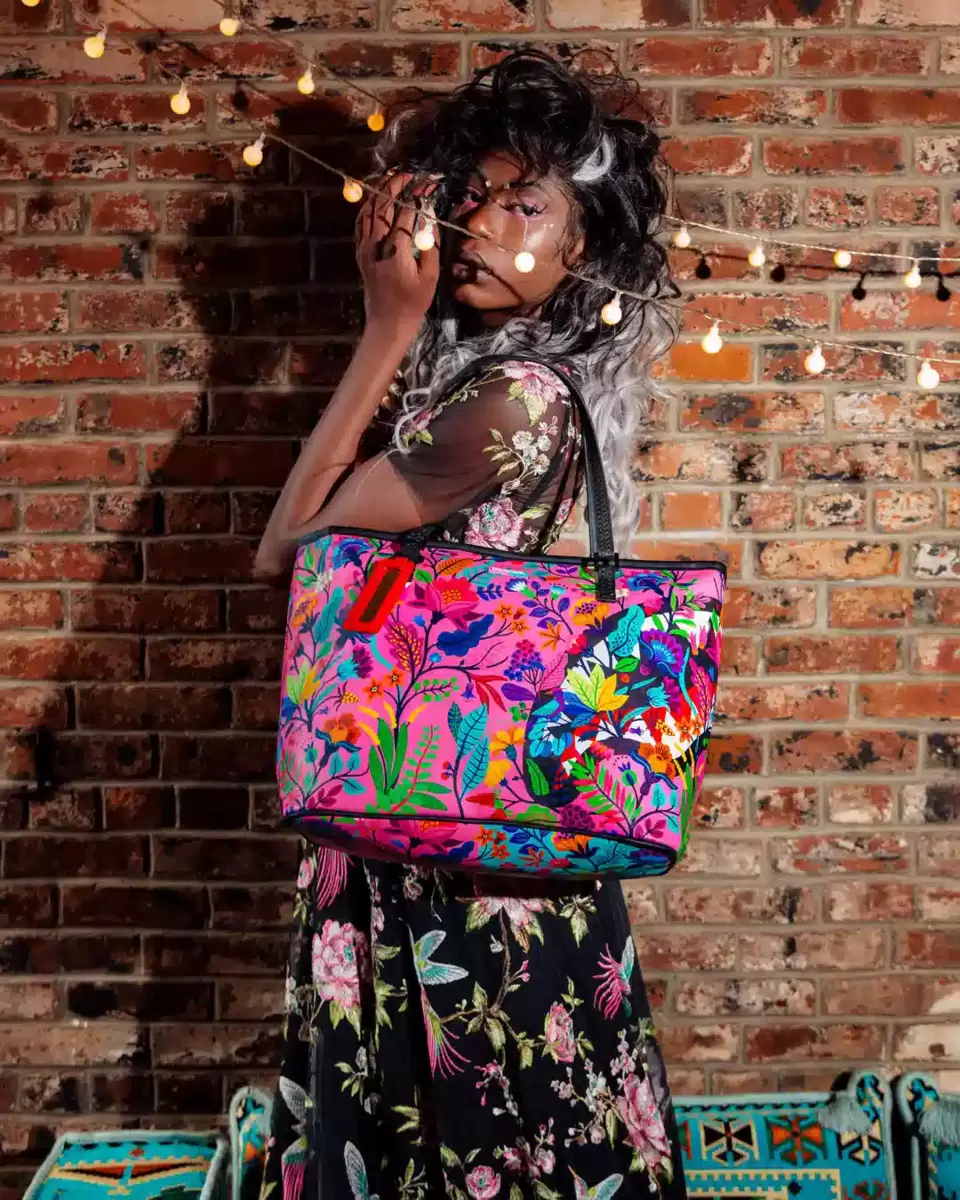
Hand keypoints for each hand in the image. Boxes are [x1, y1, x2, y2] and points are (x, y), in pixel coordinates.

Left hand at [356, 171, 440, 331]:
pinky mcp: (360, 252)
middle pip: (383, 205)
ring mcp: (365, 248)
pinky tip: (378, 198)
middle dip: (396, 185)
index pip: (406, 213)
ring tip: (393, 177)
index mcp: (396, 252)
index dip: (418, 195)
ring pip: (369, 210)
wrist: (387, 323)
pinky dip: (369, 206)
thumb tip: (429, 217)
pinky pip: (361, 222)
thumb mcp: (430, 277)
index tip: (429, 183)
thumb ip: (429, 245)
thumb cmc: (413, 303)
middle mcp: (376, 246)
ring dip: (380, 191)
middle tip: (410, 174)